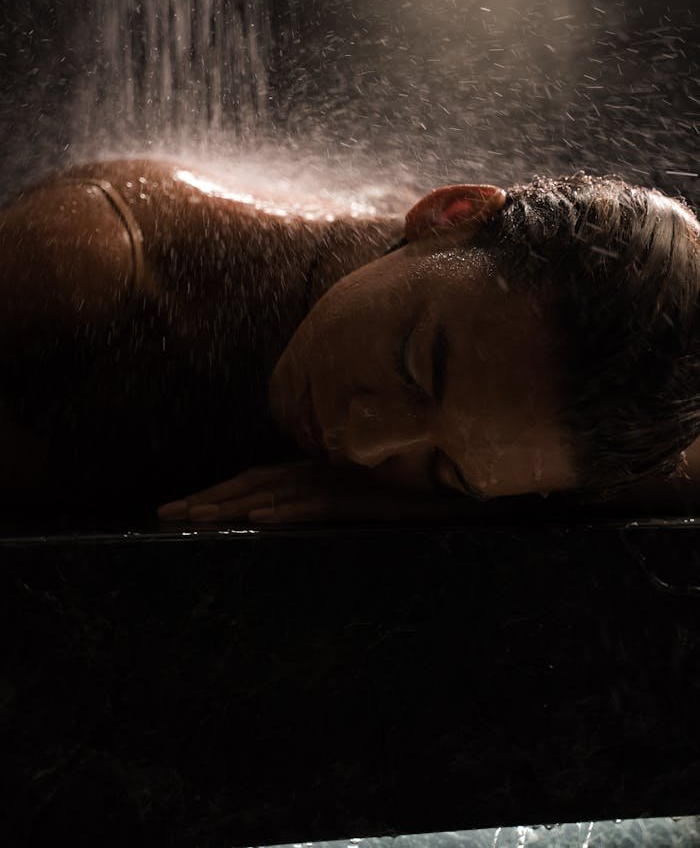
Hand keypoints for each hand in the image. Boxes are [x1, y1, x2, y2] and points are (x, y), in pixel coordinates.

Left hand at [157, 460, 470, 524]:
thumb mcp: (353, 494)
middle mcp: (316, 470)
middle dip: (208, 497)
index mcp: (311, 470)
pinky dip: (286, 510)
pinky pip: (316, 504)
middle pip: (252, 482)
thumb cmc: (402, 489)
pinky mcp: (358, 496)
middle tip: (165, 513)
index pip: (254, 480)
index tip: (181, 507)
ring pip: (275, 492)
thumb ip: (321, 496)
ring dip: (234, 504)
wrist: (448, 482)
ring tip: (197, 517)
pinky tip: (260, 519)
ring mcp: (336, 482)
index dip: (217, 491)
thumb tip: (280, 512)